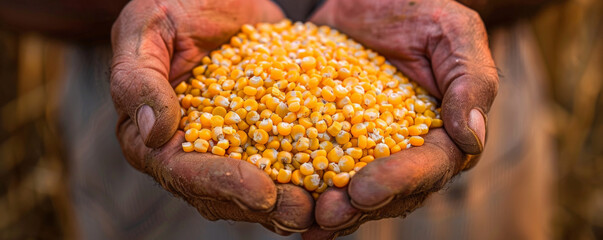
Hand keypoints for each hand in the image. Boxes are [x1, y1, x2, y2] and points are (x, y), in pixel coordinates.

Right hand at [110, 0, 312, 233]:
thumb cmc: (171, 6)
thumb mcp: (147, 28)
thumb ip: (139, 80)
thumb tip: (155, 133)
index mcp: (150, 136)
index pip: (181, 172)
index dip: (222, 184)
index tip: (262, 192)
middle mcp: (188, 150)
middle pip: (222, 193)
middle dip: (263, 205)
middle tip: (302, 210)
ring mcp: (228, 145)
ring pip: (255, 186)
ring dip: (290, 199)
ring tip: (324, 203)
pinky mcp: (262, 131)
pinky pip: (284, 156)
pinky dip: (308, 169)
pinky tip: (336, 174)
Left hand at [305, 0, 498, 237]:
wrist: (372, 0)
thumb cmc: (420, 10)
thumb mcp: (453, 32)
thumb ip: (471, 81)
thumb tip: (473, 139)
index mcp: (446, 133)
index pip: (430, 167)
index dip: (398, 182)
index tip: (365, 190)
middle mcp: (409, 149)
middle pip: (391, 191)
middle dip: (358, 207)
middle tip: (327, 214)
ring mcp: (369, 147)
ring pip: (355, 189)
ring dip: (332, 208)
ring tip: (305, 218)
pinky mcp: (334, 135)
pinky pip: (321, 163)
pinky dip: (305, 184)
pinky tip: (283, 197)